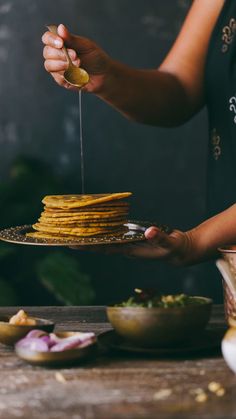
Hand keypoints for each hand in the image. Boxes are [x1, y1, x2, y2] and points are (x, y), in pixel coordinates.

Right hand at [42, 24, 110, 92]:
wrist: (104, 75)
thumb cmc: (96, 58)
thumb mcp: (86, 46)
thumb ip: (72, 39)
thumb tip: (60, 28)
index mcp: (61, 43)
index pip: (47, 38)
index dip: (51, 40)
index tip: (61, 43)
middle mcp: (57, 55)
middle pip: (47, 53)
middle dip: (60, 54)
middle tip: (75, 56)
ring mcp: (58, 68)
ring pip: (49, 66)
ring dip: (62, 64)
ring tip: (78, 64)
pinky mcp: (62, 80)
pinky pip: (57, 78)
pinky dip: (66, 75)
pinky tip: (76, 73)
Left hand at [71, 226, 193, 265]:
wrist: (180, 252)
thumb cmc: (176, 249)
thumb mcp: (170, 243)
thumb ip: (160, 238)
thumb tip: (149, 231)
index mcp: (131, 250)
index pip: (106, 247)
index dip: (90, 245)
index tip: (74, 244)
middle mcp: (126, 247)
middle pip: (100, 245)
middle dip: (84, 242)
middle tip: (64, 238)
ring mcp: (128, 243)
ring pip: (105, 239)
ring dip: (91, 236)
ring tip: (75, 231)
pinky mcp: (132, 238)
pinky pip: (114, 233)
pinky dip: (104, 229)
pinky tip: (96, 224)